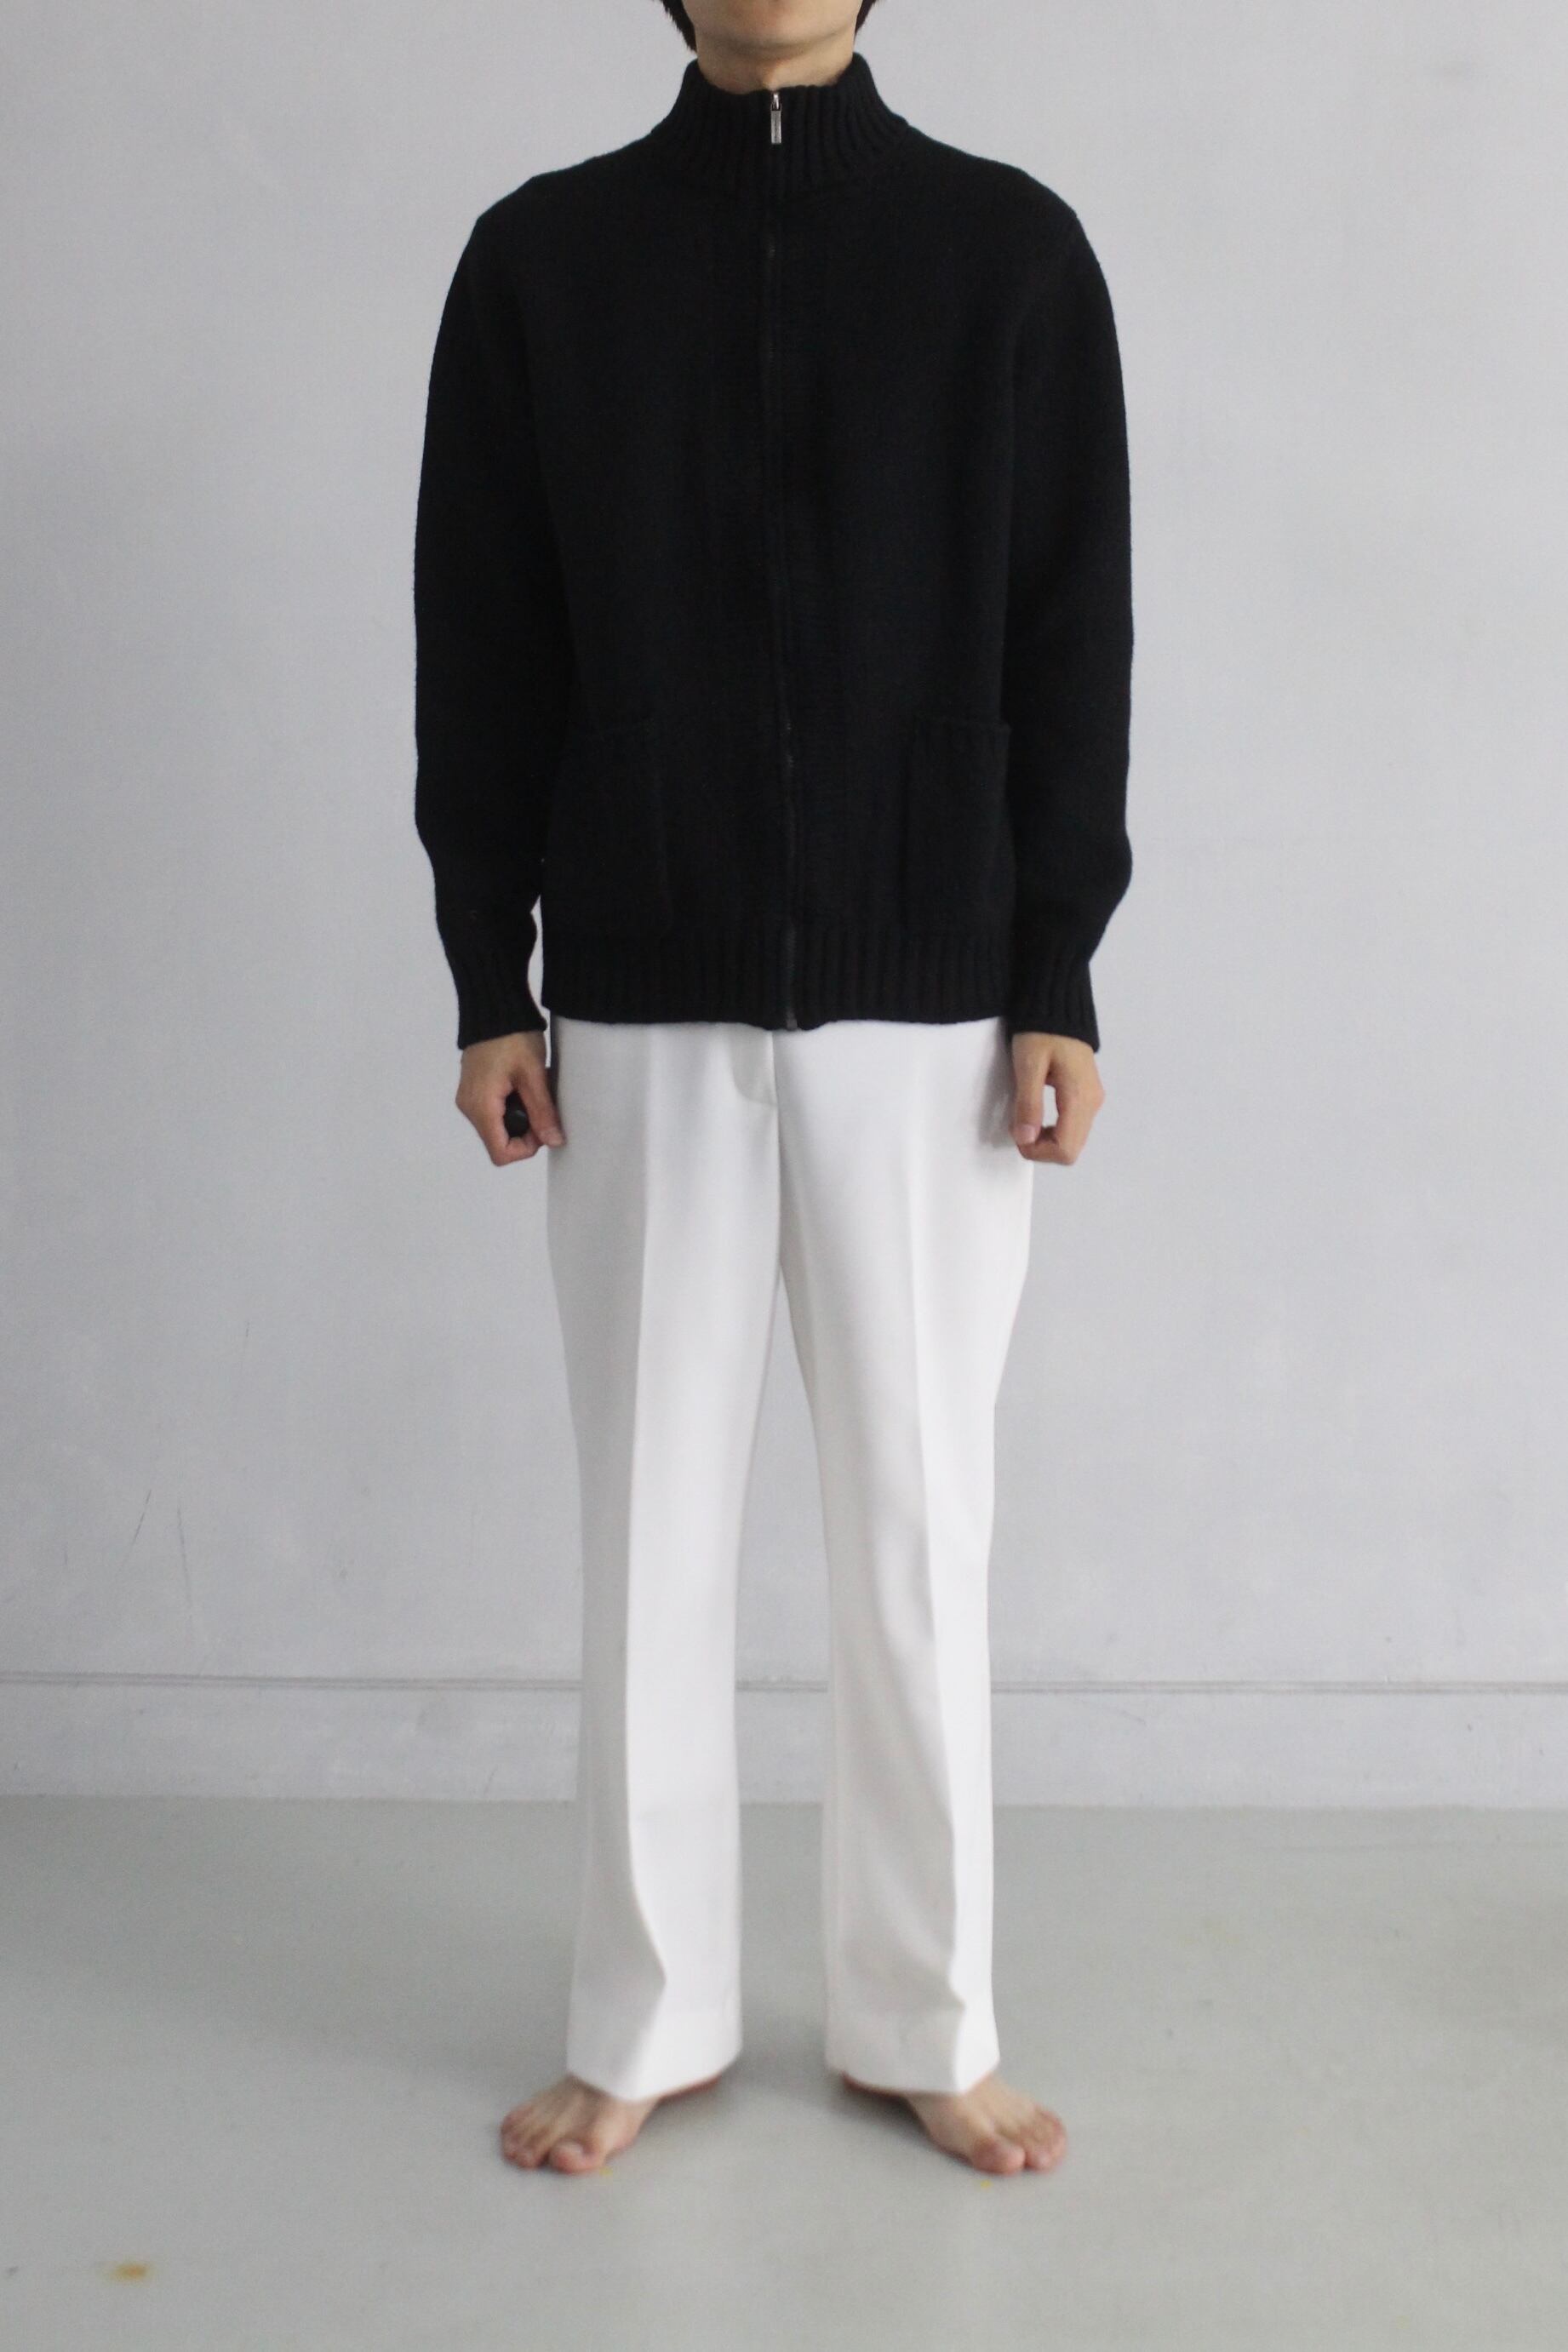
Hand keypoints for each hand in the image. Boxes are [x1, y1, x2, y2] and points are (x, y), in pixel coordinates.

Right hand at [455, 1030, 564, 1164]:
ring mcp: (468, 1097)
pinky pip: (492, 1111)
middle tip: (541, 1104)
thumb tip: (554, 1141)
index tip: (542, 1125)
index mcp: (480, 1106)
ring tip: (532, 1091)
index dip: (526, 1148)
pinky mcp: (473, 1088)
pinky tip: (521, 1085)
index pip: (501, 1153)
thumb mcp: (533, 1075)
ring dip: (519, 1117)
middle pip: (498, 1141)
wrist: (494, 1006)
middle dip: (524, 1131)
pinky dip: (510, 1106)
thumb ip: (543, 1112)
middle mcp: (469, 1106)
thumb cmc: (513, 1036)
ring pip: (496, 1127)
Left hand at [1009, 1032, 1104, 1163]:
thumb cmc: (1040, 1031)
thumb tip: (1025, 1139)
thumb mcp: (1028, 1065)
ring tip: (1025, 1120)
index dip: (1038, 1152)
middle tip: (1019, 1128)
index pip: (1066, 1150)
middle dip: (1042, 1148)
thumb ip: (1028, 1104)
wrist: (1058, 1005)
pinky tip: (1037, 1114)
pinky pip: (1074, 1126)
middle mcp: (1092, 1103)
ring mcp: (1093, 1099)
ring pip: (1073, 1141)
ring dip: (1047, 1141)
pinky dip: (1054, 1130)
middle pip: (1072, 1150)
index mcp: (1080, 1098)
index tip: (1017, 1135)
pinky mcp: (1088, 1095)